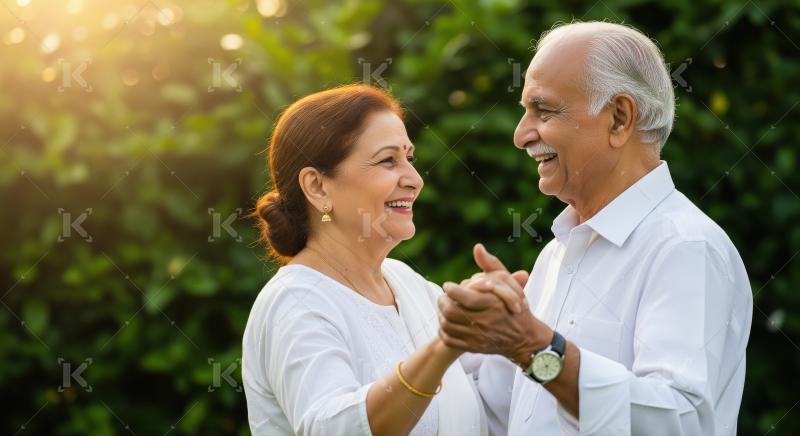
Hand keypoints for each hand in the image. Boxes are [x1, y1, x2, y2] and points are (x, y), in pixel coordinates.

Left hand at [437, 244, 550, 365]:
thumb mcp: (508, 283)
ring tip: (444, 308)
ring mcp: (478, 337)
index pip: (463, 297)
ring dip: (441, 315)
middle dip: (442, 301)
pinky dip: (443, 330)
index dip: (450, 290)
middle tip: (443, 296)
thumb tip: (477, 248)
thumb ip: (491, 264)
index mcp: (493, 305)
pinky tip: (447, 322)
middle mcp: (485, 322)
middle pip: (452, 311)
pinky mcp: (474, 348)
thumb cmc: (515, 306)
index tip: (448, 286)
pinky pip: (450, 340)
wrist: (524, 338)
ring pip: (448, 325)